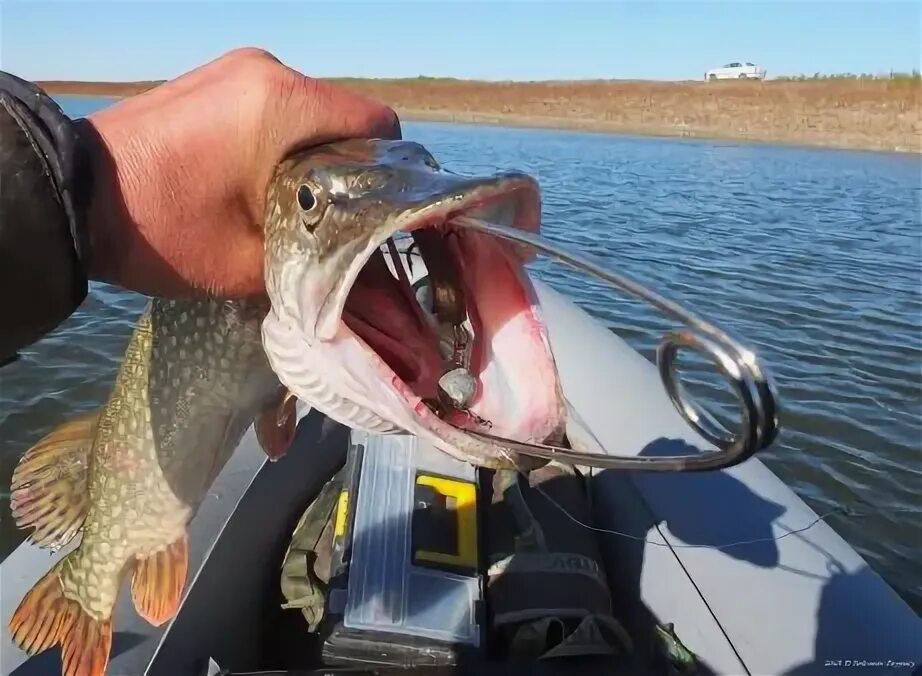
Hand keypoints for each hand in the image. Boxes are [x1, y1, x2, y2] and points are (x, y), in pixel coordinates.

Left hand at [82, 48, 400, 298]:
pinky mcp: (216, 80)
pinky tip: (264, 185)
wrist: (71, 198)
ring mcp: (237, 69)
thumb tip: (358, 272)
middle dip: (350, 171)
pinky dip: (283, 146)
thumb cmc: (161, 229)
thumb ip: (316, 263)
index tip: (379, 214)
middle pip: (346, 120)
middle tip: (336, 222)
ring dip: (315, 160)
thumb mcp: (249, 263)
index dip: (390, 173)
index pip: (378, 124)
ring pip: (311, 116)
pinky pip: (276, 110)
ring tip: (297, 208)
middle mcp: (268, 71)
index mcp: (284, 104)